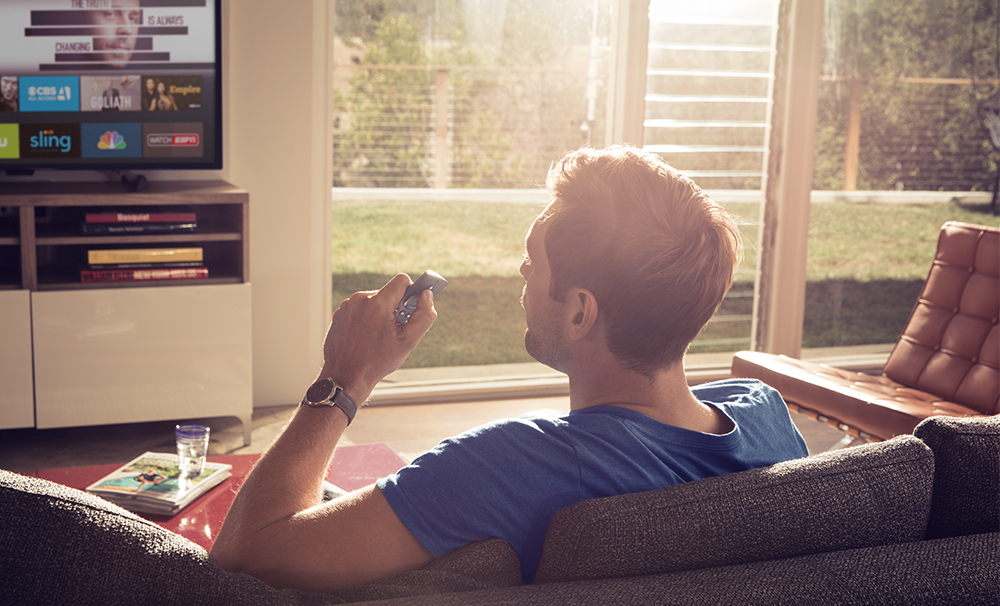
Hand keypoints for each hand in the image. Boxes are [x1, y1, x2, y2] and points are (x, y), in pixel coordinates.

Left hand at [318, 274, 436, 400]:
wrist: (346, 376)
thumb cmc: (377, 361)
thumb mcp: (408, 341)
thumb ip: (424, 315)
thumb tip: (426, 295)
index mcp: (378, 303)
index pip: (402, 280)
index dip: (411, 292)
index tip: (411, 307)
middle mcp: (360, 300)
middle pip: (387, 293)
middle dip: (394, 308)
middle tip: (394, 329)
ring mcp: (347, 306)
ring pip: (373, 301)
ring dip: (379, 314)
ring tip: (377, 336)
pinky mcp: (339, 314)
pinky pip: (359, 309)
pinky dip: (365, 319)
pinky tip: (365, 337)